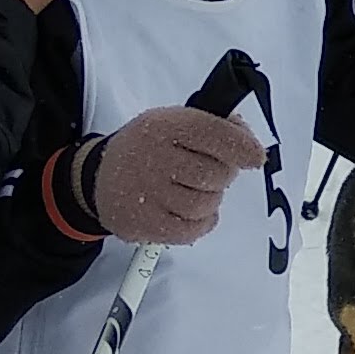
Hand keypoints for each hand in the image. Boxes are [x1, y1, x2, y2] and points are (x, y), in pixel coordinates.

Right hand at [89, 105, 265, 244]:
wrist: (97, 178)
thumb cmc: (146, 149)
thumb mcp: (172, 123)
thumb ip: (212, 126)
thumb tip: (248, 143)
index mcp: (163, 126)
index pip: (212, 132)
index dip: (241, 145)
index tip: (256, 157)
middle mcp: (153, 157)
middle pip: (215, 173)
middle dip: (223, 175)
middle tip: (212, 173)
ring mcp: (147, 194)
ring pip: (206, 204)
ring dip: (210, 200)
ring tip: (194, 191)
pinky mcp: (144, 224)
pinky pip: (191, 230)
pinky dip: (201, 223)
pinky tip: (191, 212)